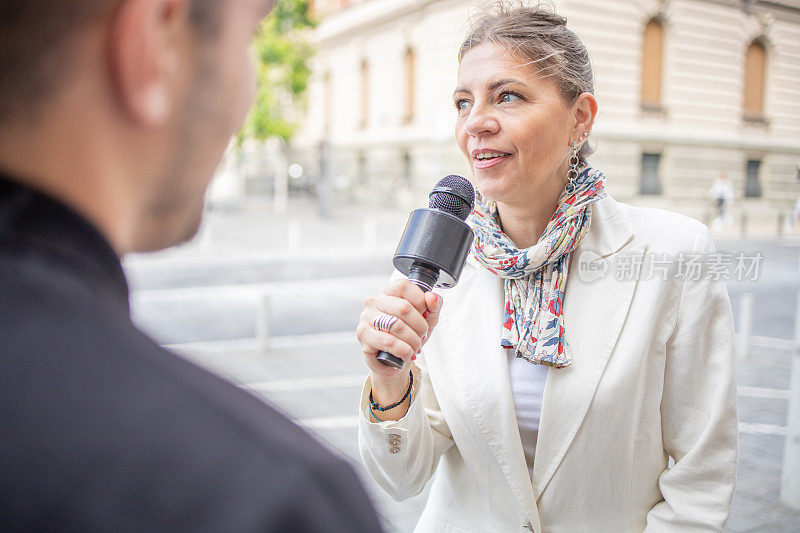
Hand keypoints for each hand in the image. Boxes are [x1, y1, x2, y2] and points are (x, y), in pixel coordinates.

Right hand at [356, 279, 442, 404]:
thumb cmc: (408, 336)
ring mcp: (366, 317)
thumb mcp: (426, 319)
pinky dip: (403, 350)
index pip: (404, 286)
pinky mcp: (363, 335)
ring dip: (413, 340)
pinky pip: (389, 342)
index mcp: (388, 292)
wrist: (393, 360)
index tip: (424, 313)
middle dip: (420, 325)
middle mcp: (374, 301)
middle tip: (422, 335)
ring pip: (397, 326)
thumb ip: (433, 306)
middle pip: (404, 307)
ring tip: (415, 346)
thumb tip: (432, 297)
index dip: (420, 300)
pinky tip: (406, 353)